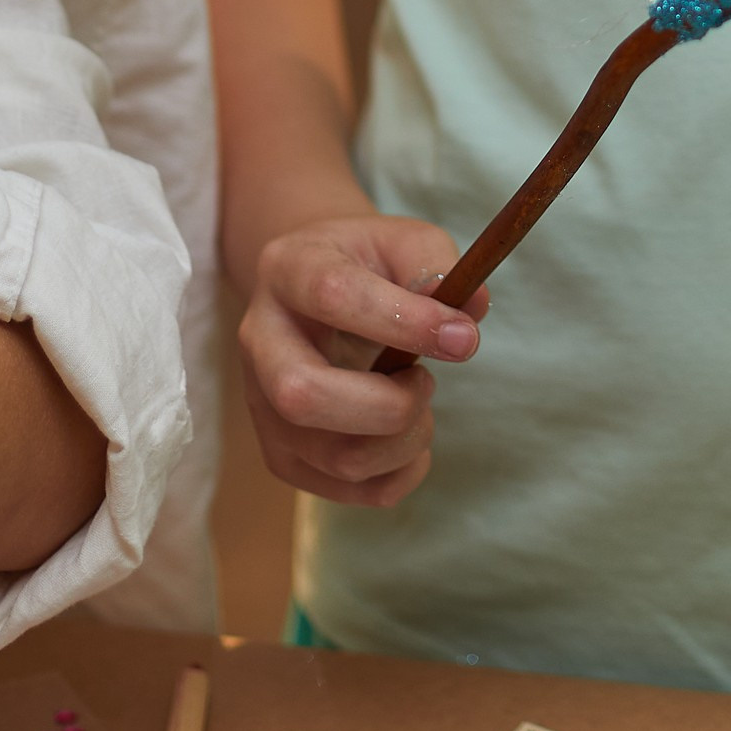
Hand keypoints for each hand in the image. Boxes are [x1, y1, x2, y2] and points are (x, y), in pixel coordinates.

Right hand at [239, 212, 485, 506]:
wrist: (314, 293)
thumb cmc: (365, 264)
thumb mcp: (401, 240)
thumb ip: (434, 264)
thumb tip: (470, 311)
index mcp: (287, 270)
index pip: (333, 297)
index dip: (404, 320)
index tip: (462, 338)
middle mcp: (259, 341)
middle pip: (302, 395)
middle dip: (389, 404)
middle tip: (425, 379)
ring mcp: (262, 406)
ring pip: (333, 456)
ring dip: (403, 440)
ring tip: (418, 399)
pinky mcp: (282, 455)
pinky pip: (348, 490)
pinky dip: (400, 473)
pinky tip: (410, 434)